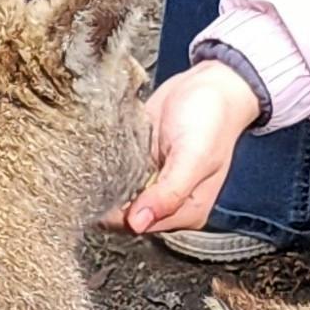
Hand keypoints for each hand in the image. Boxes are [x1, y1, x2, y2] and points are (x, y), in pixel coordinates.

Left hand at [110, 60, 262, 234]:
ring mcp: (151, 182)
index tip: (100, 194)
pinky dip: (105, 165)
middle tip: (97, 173)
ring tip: (97, 162)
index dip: (116, 214)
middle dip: (108, 197)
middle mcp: (168, 202)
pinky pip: (114, 171)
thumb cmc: (212, 119)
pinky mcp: (139, 162)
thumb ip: (169, 193)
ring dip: (103, 181)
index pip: (140, 226)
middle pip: (124, 213)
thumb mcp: (193, 157)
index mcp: (187, 210)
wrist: (210, 83)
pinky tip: (101, 152)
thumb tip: (138, 224)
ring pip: (116, 193)